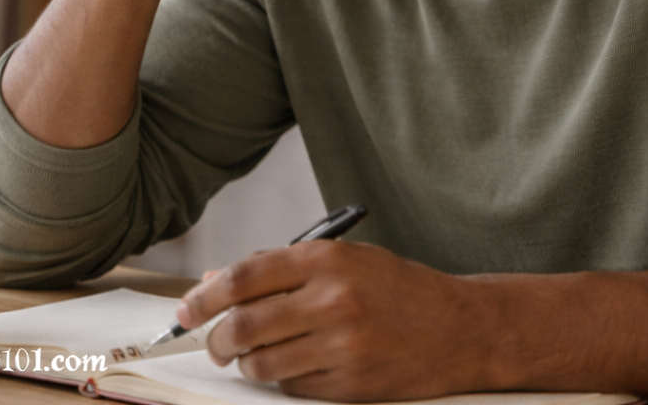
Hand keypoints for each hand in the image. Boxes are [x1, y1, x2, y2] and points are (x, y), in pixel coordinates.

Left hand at [175, 241, 496, 401]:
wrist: (458, 328)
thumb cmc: (397, 288)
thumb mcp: (343, 260)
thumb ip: (281, 268)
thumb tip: (219, 281)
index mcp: (327, 259)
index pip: (245, 277)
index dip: (206, 296)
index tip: (188, 308)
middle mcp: (331, 299)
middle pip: (245, 325)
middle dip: (218, 338)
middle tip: (216, 342)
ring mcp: (341, 346)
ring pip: (262, 363)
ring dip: (247, 363)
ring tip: (254, 355)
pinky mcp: (349, 384)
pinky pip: (292, 388)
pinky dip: (283, 380)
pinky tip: (297, 365)